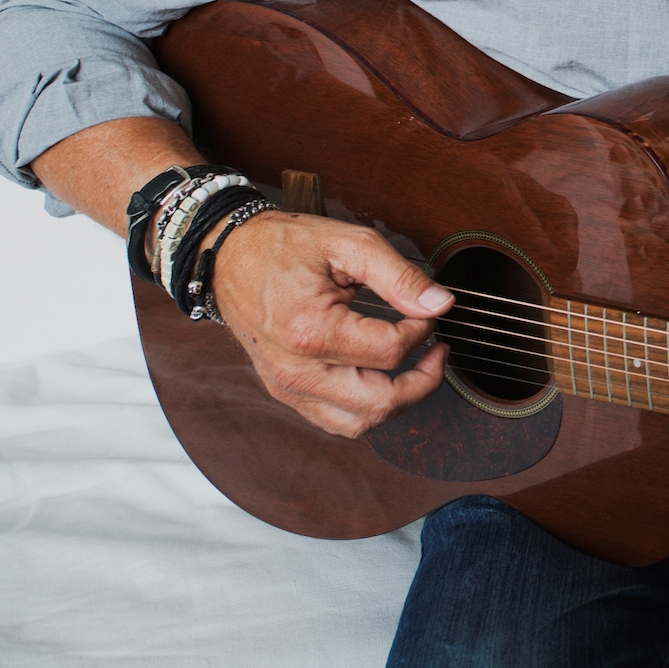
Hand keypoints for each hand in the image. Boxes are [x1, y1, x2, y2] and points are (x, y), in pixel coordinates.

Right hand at [209, 210, 451, 438]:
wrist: (228, 256)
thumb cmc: (283, 245)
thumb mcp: (349, 243)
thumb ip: (400, 276)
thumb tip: (440, 304)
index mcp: (311, 331)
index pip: (391, 351)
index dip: (423, 331)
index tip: (426, 311)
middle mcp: (295, 370)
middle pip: (380, 403)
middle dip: (424, 381)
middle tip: (438, 351)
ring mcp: (286, 386)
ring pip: (358, 424)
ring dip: (398, 402)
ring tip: (415, 369)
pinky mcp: (284, 391)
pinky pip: (334, 420)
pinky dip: (366, 408)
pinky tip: (381, 379)